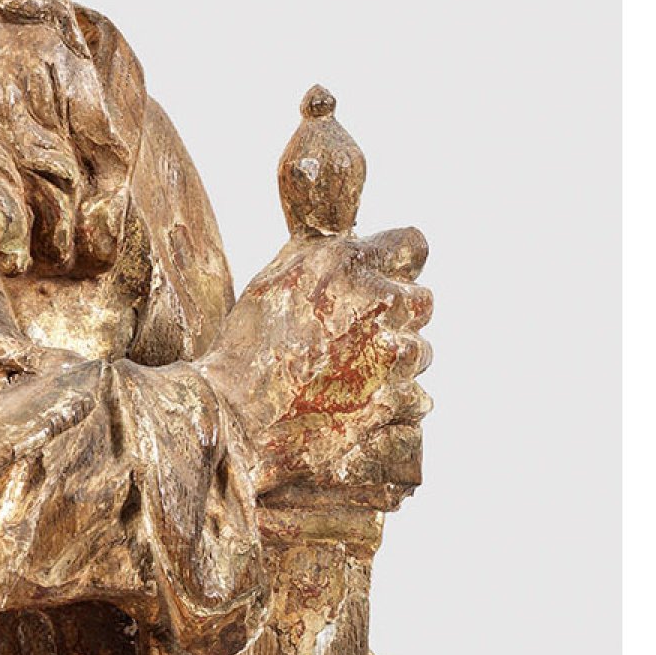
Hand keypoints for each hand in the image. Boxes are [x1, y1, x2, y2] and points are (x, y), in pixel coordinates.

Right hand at [204, 228, 433, 497]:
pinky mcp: (392, 403)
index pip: (413, 247)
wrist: (231, 417)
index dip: (400, 265)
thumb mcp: (275, 276)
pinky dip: (393, 401)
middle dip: (399, 317)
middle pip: (423, 302)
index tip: (387, 281)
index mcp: (347, 264)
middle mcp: (376, 305)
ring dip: (395, 362)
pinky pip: (416, 398)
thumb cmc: (245, 348)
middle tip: (359, 337)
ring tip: (348, 376)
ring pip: (420, 353)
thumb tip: (350, 237)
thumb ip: (322, 250)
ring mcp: (388, 357)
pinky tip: (354, 404)